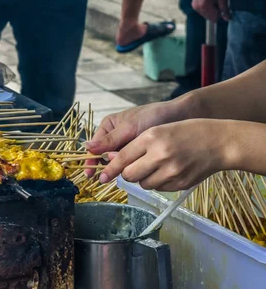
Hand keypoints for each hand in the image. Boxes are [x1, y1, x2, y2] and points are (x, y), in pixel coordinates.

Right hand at [84, 100, 188, 176]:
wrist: (180, 116)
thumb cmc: (153, 116)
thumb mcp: (129, 127)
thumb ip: (110, 140)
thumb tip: (86, 147)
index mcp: (108, 127)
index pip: (95, 147)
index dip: (91, 160)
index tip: (90, 174)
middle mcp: (116, 138)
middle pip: (105, 157)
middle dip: (108, 165)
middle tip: (109, 177)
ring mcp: (128, 147)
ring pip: (118, 162)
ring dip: (121, 168)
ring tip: (127, 171)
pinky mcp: (140, 154)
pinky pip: (131, 164)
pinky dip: (132, 168)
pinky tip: (137, 171)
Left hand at [97, 119, 236, 190]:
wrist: (218, 142)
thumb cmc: (185, 132)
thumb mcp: (157, 130)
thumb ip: (134, 145)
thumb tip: (112, 159)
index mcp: (152, 138)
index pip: (122, 158)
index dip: (110, 168)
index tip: (101, 176)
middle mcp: (160, 155)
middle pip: (129, 175)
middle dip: (126, 173)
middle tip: (132, 166)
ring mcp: (171, 172)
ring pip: (143, 184)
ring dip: (142, 178)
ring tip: (154, 165)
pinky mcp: (180, 184)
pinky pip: (158, 188)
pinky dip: (157, 182)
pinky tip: (167, 170)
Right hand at [192, 0, 230, 21]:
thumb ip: (224, 8)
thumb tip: (227, 18)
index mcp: (204, 6)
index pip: (214, 18)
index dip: (221, 14)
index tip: (224, 7)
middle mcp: (197, 8)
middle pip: (209, 17)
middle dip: (215, 12)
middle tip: (219, 1)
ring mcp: (194, 5)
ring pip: (205, 13)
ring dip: (211, 9)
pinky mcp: (194, 2)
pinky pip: (202, 9)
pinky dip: (207, 6)